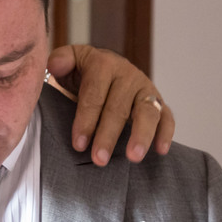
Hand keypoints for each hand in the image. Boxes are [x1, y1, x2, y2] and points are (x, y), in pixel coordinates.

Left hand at [47, 45, 174, 165]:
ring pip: (147, 112)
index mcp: (103, 64)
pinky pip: (167, 117)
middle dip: (108, 135)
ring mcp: (146, 88)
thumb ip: (60, 61)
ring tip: (132, 157)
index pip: (94, 95)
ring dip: (141, 135)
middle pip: (118, 108)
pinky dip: (166, 133)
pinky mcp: (159, 101)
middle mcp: (128, 75)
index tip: (78, 145)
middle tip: (99, 159)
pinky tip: (161, 151)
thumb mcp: (69, 63)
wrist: (103, 70)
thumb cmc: (82, 73)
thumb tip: (54, 65)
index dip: (86, 120)